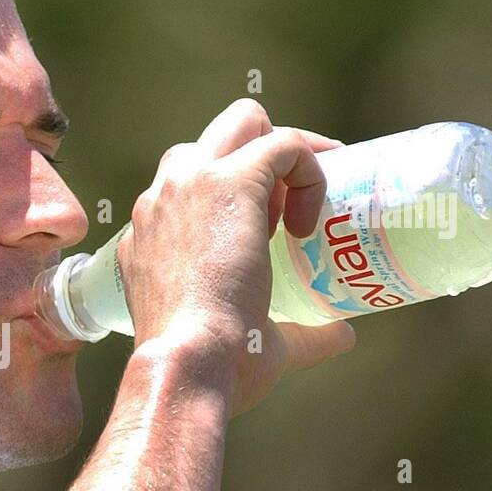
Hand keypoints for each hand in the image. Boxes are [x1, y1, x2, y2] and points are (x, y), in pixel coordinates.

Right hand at [118, 98, 355, 415]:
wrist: (187, 363)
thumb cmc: (209, 367)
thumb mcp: (250, 342)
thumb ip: (299, 335)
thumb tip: (342, 335)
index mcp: (150, 235)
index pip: (192, 185)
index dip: (243, 199)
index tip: (278, 230)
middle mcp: (161, 199)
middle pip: (215, 137)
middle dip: (262, 153)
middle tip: (297, 202)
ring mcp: (189, 184)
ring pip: (245, 122)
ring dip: (286, 151)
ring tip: (313, 200)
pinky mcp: (228, 181)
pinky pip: (283, 145)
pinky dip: (311, 168)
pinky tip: (317, 215)